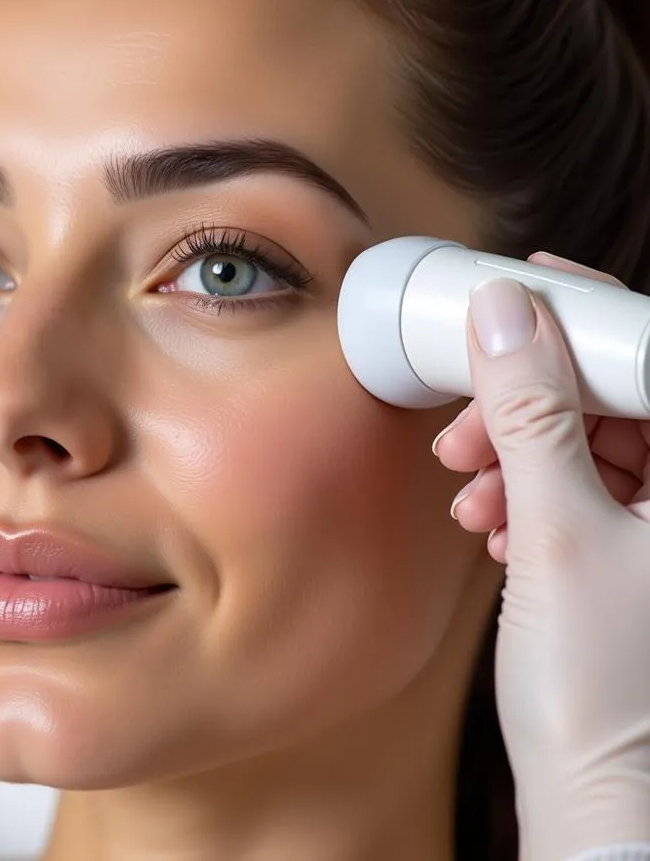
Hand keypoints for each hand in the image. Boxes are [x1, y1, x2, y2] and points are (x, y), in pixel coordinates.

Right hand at [432, 254, 649, 859]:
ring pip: (587, 446)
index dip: (583, 314)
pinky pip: (578, 491)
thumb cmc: (604, 697)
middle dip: (527, 404)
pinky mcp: (633, 555)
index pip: (649, 357)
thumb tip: (505, 317)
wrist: (599, 809)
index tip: (517, 291)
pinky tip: (493, 523)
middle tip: (468, 421)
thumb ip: (531, 415)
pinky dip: (525, 496)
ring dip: (515, 456)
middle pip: (614, 399)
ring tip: (471, 490)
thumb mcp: (558, 533)